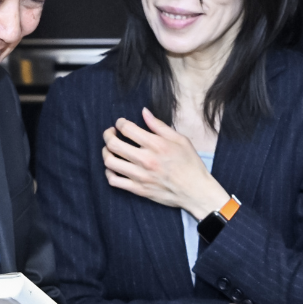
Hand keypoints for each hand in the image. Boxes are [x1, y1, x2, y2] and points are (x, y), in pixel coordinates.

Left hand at [102, 107, 227, 218]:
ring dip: (106, 152)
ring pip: (110, 162)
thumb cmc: (190, 165)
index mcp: (156, 145)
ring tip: (110, 150)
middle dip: (108, 135)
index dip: (120, 123)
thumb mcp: (180, 140)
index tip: (121, 124)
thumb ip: (159, 126)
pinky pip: (114, 181)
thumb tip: (144, 112)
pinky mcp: (139, 189)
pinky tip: (114, 168)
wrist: (196, 191)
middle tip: (111, 134)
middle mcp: (146, 160)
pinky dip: (109, 173)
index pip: (126, 128)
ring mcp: (140, 176)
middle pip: (113, 144)